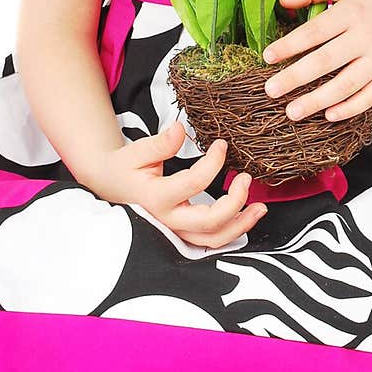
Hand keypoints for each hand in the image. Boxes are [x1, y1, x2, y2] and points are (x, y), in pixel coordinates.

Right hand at [106, 120, 266, 246]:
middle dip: (235, 201)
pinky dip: (233, 232)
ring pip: (214, 239)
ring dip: (241, 225)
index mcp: (155, 197)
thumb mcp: (136, 152)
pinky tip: (247, 217)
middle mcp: (167, 220)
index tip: (221, 145)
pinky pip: (211, 241)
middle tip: (246, 178)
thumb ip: (159, 143)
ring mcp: (176, 231)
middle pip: (210, 221)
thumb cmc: (125, 168)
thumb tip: (180, 129)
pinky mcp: (183, 234)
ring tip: (260, 207)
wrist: (111, 186)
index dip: (213, 163)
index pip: (193, 183)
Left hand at [261, 0, 371, 121]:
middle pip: (327, 61)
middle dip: (296, 77)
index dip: (290, 45)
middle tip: (270, 91)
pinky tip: (328, 115)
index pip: (316, 31)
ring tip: (292, 111)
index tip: (267, 56)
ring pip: (347, 85)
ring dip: (318, 101)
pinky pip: (370, 98)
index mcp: (353, 12)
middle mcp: (368, 37)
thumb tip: (283, 2)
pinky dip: (350, 109)